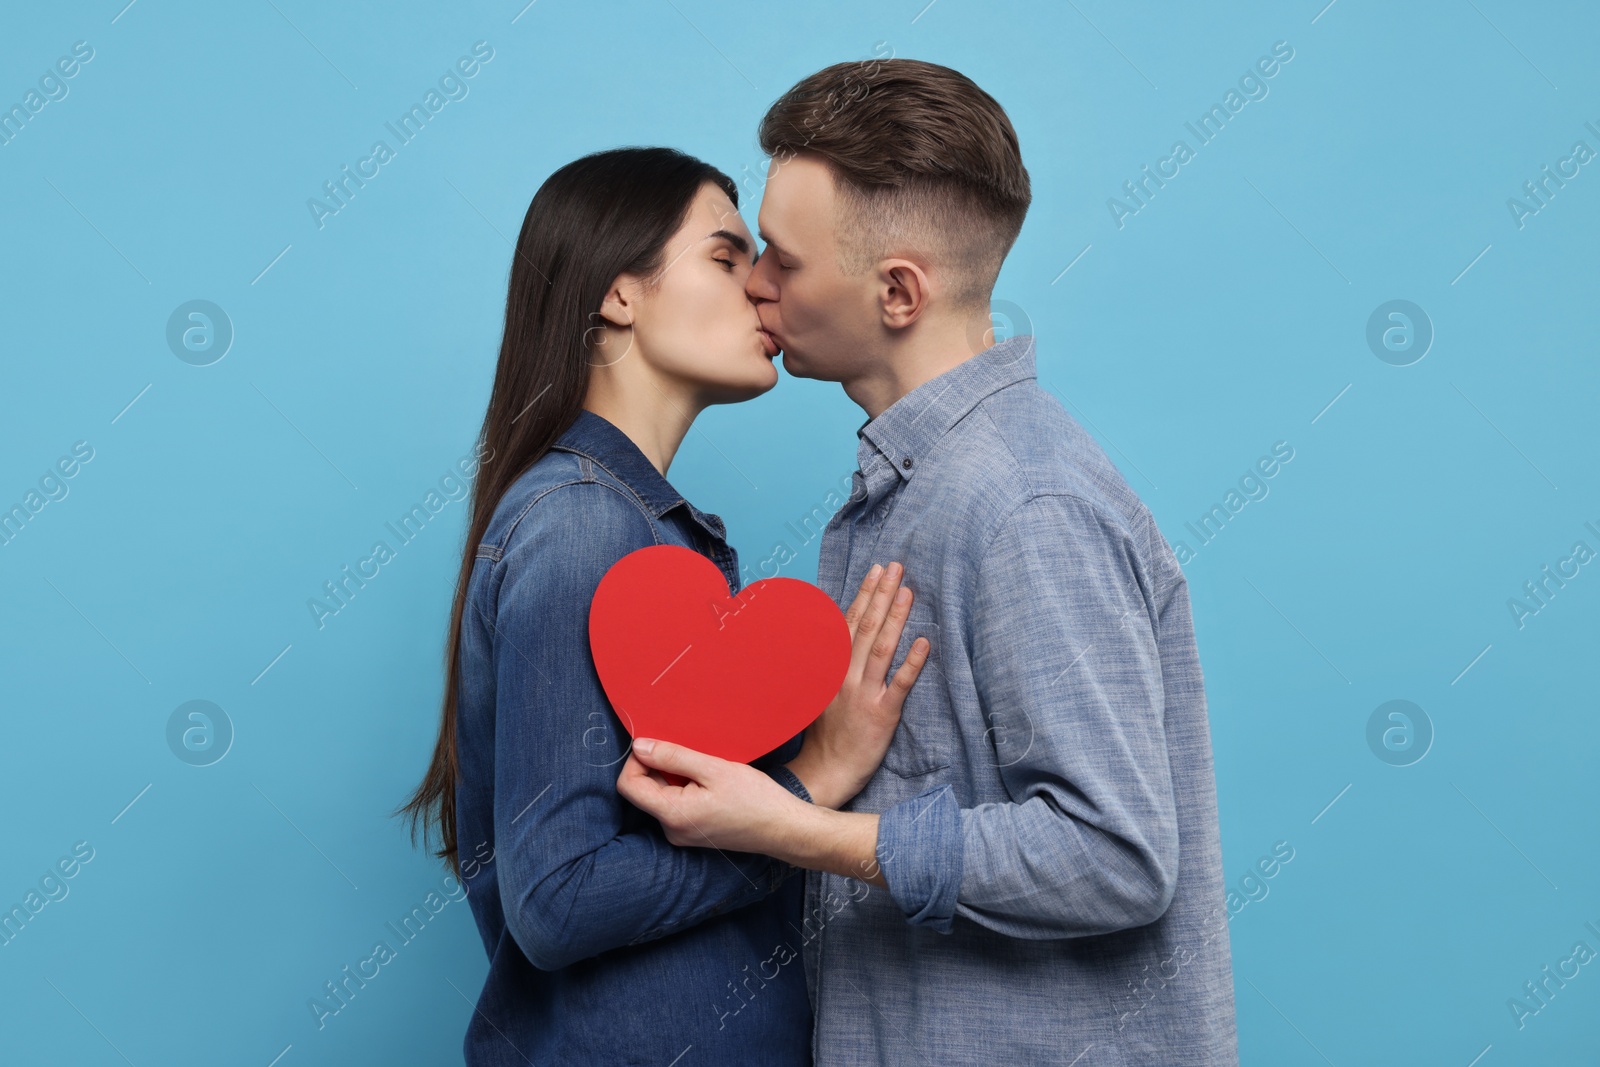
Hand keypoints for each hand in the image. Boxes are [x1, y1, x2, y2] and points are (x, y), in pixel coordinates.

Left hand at [615, 738, 814, 854]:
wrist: (784, 828)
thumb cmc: (755, 799)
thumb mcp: (713, 769)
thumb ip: (672, 757)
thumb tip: (639, 746)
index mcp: (672, 815)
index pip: (628, 785)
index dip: (636, 760)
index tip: (659, 743)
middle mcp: (671, 830)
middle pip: (643, 790)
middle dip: (656, 766)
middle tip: (685, 749)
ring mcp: (682, 833)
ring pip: (660, 796)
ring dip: (672, 775)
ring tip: (702, 766)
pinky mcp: (693, 832)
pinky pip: (675, 804)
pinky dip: (683, 787)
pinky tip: (707, 780)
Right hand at [786, 561, 930, 807]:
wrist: (825, 771)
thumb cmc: (825, 733)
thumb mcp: (818, 692)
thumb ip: (830, 663)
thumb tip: (840, 635)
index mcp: (831, 668)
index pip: (849, 622)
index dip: (865, 594)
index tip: (878, 570)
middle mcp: (846, 675)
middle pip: (866, 627)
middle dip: (883, 594)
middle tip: (897, 567)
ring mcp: (864, 694)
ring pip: (882, 648)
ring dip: (896, 617)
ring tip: (909, 592)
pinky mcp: (882, 714)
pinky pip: (899, 684)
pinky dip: (912, 662)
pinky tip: (925, 642)